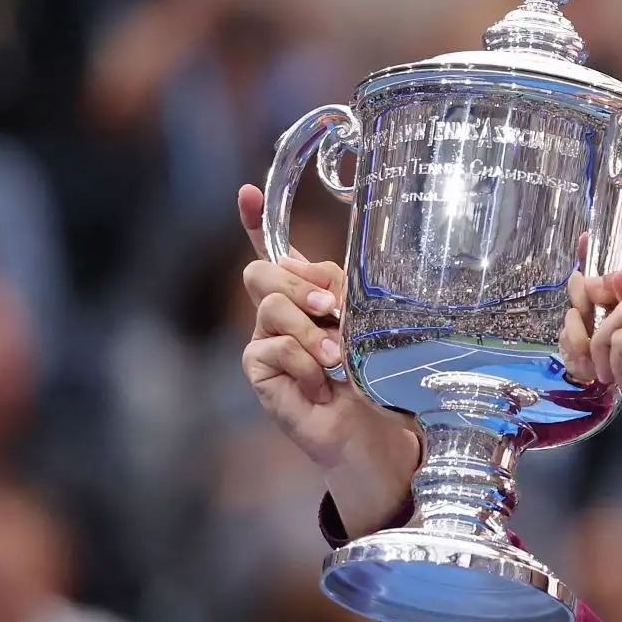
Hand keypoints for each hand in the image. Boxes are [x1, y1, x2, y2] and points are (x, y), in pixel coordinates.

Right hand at [236, 184, 419, 535]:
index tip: (248, 192)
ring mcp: (265, 340)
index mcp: (306, 294)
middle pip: (263, 272)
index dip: (256, 221)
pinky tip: (320, 384)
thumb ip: (338, 290)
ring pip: (269, 308)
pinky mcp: (258, 370)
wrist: (372, 429)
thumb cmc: (373, 377)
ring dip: (309, 331)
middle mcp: (279, 313)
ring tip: (335, 359)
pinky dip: (303, 364)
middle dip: (299, 286)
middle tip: (332, 311)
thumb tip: (310, 271)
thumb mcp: (365, 324)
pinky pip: (271, 348)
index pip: (274, 251)